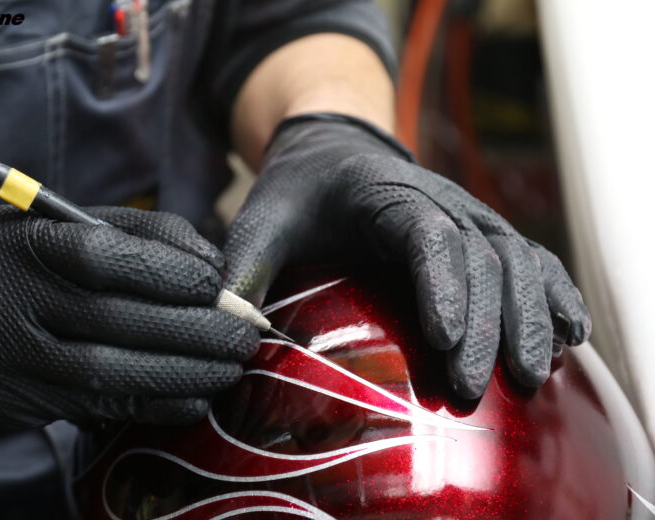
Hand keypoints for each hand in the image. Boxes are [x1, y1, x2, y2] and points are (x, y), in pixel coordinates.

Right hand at [0, 206, 258, 426]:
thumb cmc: (37, 259)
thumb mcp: (78, 224)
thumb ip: (148, 233)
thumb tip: (215, 269)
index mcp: (21, 244)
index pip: (104, 257)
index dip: (170, 274)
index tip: (218, 286)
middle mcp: (2, 303)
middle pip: (113, 323)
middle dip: (194, 333)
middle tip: (244, 337)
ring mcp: (3, 360)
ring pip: (109, 375)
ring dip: (183, 375)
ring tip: (229, 368)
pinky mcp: (11, 404)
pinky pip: (98, 410)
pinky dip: (156, 405)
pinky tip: (194, 395)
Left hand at [224, 113, 590, 397]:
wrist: (330, 152)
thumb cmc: (296, 192)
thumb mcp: (261, 220)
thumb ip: (243, 268)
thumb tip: (226, 333)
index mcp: (386, 194)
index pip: (428, 236)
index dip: (443, 287)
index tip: (444, 343)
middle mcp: (440, 201)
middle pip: (481, 257)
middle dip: (485, 327)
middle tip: (472, 392)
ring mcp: (468, 217)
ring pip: (518, 259)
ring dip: (530, 317)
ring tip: (532, 378)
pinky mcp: (480, 236)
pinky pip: (531, 259)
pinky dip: (554, 295)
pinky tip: (570, 336)